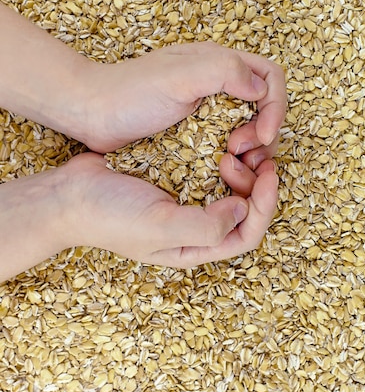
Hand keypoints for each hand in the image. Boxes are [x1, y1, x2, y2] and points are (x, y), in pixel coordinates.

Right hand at [61, 152, 277, 267]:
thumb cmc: (109, 216)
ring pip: (232, 190)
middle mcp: (194, 229)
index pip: (246, 235)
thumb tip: (241, 209)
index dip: (264, 206)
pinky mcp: (175, 179)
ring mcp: (184, 203)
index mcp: (194, 247)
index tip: (268, 172)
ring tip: (232, 148)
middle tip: (247, 155)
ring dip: (242, 170)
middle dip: (255, 185)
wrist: (69, 194)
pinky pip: (210, 172)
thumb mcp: (159, 228)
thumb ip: (205, 226)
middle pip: (245, 212)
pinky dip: (222, 158)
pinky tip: (219, 144)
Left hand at [85, 41, 285, 153]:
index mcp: (218, 63)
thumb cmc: (130, 93)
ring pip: (248, 125)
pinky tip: (221, 165)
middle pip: (263, 104)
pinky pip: (227, 140)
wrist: (91, 113)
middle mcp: (217, 83)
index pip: (269, 77)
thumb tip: (261, 89)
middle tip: (241, 151)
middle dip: (264, 129)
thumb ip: (223, 72)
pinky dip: (233, 154)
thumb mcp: (178, 76)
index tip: (263, 134)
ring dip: (251, 145)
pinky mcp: (194, 129)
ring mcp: (205, 107)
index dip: (276, 106)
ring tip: (232, 160)